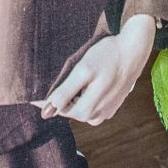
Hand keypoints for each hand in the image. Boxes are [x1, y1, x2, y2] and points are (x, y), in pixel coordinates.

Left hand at [38, 14, 154, 124]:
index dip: (46, 101)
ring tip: (79, 76)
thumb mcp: (82, 71)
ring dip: (75, 95)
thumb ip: (64, 93)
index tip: (34, 94)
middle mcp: (97, 117)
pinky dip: (86, 94)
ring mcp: (106, 112)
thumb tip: (46, 113)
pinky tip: (91, 80)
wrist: (134, 50)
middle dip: (63, 96)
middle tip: (63, 75)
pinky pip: (91, 104)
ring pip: (80, 107)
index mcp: (87, 111)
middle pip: (69, 109)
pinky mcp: (111, 106)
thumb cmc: (108, 56)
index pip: (58, 110)